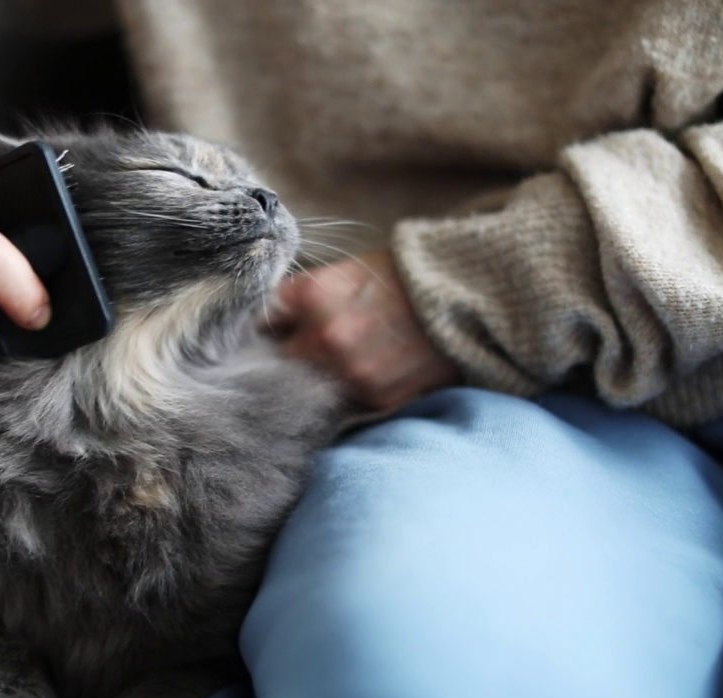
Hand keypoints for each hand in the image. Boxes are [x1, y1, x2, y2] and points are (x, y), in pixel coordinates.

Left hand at [266, 250, 460, 409]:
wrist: (462, 298)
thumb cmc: (398, 279)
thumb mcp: (342, 272)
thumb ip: (298, 299)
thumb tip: (263, 324)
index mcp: (312, 297)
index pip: (260, 324)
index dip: (262, 329)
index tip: (266, 333)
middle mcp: (326, 338)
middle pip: (277, 361)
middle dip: (280, 357)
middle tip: (293, 350)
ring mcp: (350, 374)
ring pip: (303, 388)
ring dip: (308, 379)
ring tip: (332, 363)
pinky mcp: (374, 400)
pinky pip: (338, 401)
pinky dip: (339, 392)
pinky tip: (354, 375)